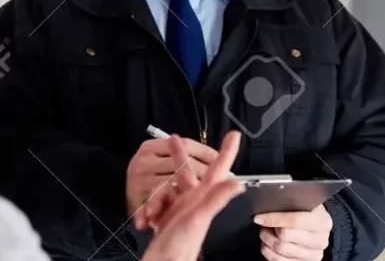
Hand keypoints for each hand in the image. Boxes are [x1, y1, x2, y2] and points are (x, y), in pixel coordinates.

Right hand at [138, 131, 245, 260]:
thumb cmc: (180, 248)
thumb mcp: (198, 219)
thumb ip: (215, 199)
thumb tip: (238, 182)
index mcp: (203, 199)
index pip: (218, 171)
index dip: (226, 152)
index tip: (234, 136)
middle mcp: (193, 202)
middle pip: (188, 172)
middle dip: (179, 156)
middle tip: (173, 139)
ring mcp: (179, 210)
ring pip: (166, 189)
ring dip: (155, 198)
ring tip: (151, 212)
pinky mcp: (166, 218)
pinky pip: (156, 204)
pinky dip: (149, 208)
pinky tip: (147, 217)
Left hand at [254, 204, 332, 260]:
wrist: (318, 228)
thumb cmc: (307, 213)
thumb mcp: (305, 203)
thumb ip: (291, 202)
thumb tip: (268, 204)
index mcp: (322, 221)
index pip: (295, 220)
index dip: (273, 218)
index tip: (259, 217)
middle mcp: (320, 240)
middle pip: (285, 236)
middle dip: (268, 228)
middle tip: (264, 223)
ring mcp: (313, 254)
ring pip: (280, 249)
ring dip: (267, 240)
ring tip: (266, 232)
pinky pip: (279, 260)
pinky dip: (268, 252)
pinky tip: (268, 244)